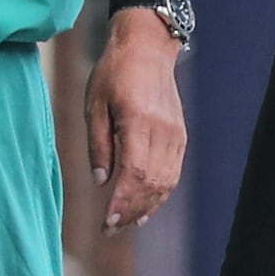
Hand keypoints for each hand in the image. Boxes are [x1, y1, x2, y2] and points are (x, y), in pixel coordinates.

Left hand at [83, 10, 185, 234]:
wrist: (147, 47)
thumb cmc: (114, 72)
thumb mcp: (94, 104)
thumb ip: (98, 144)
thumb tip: (100, 181)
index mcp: (138, 120)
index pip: (134, 172)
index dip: (122, 202)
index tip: (107, 222)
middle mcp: (162, 130)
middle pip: (152, 183)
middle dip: (131, 211)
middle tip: (110, 228)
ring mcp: (175, 134)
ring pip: (166, 182)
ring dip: (147, 207)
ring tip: (126, 223)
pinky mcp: (180, 136)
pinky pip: (173, 173)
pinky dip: (159, 194)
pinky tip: (144, 206)